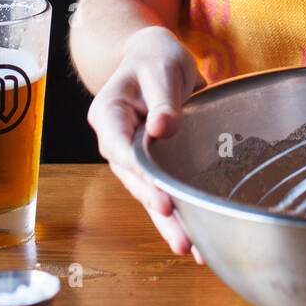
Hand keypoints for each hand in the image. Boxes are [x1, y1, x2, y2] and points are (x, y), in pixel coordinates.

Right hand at [87, 26, 206, 259]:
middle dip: (158, 210)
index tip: (161, 200)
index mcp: (108, 114)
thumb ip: (163, 99)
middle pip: (135, 180)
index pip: (120, 149)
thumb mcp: (160, 69)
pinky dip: (179, 212)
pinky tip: (196, 238)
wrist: (154, 56)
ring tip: (190, 249)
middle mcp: (116, 141)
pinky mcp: (154, 163)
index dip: (141, 177)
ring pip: (149, 193)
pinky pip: (164, 189)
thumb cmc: (154, 58)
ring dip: (170, 222)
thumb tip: (163, 128)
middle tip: (182, 238)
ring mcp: (134, 156)